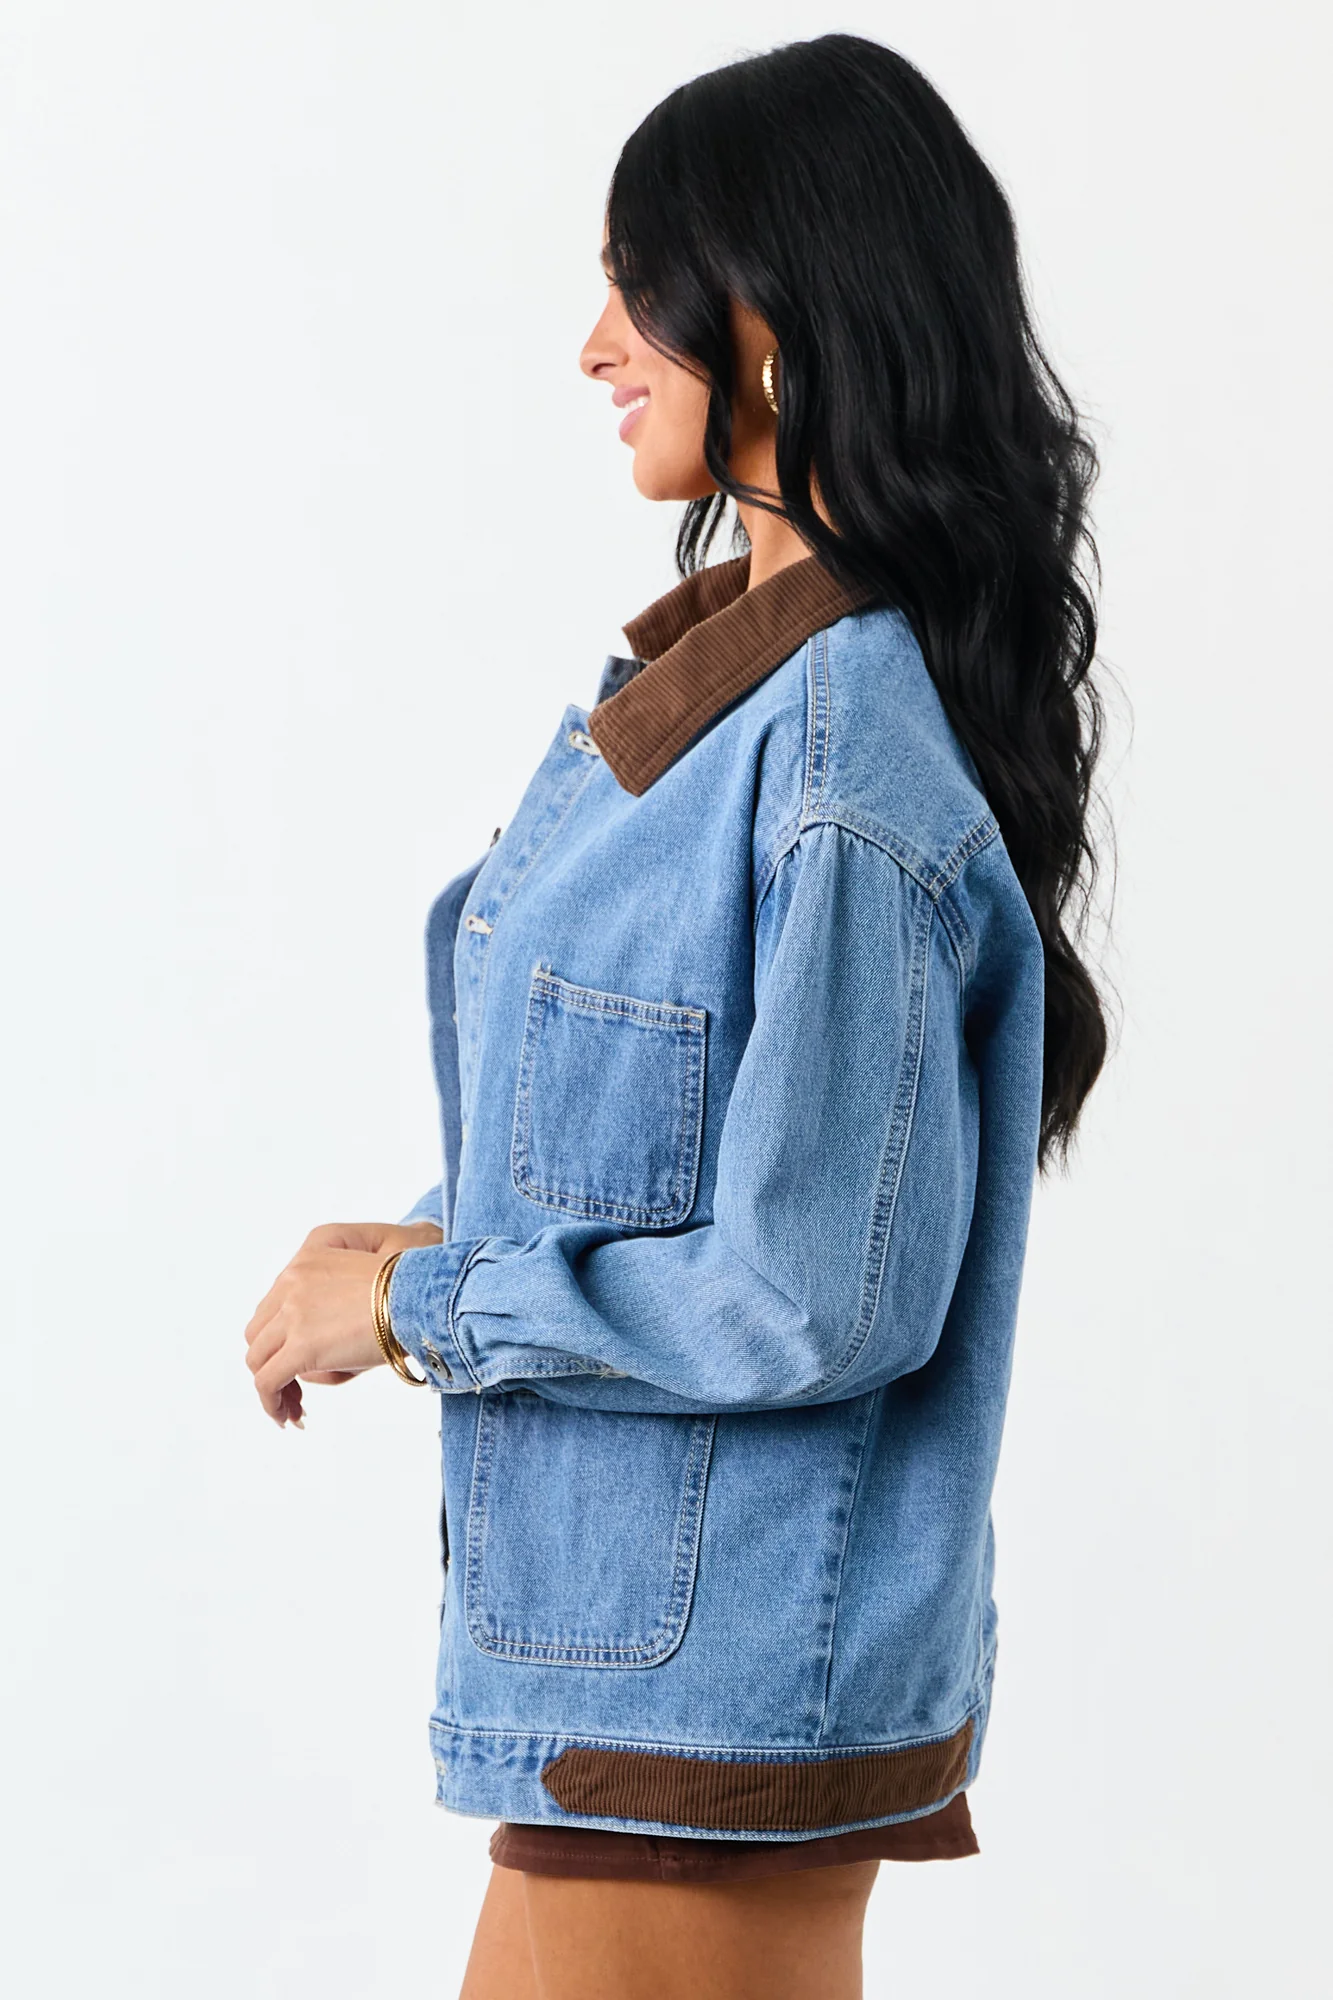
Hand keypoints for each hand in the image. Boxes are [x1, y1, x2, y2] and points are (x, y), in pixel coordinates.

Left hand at [244, 1219, 443, 1428]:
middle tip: (293, 1387)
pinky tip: (287, 1418)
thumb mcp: (371, 1276)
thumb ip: (339, 1300)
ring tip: (292, 1409)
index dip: (282, 1335)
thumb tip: (327, 1342)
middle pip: (261, 1330)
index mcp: (310, 1255)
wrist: (427, 1296)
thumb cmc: (415, 1286)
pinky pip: (268, 1382)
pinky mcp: (301, 1346)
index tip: (298, 1358)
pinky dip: (271, 1403)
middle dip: (273, 1360)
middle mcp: (292, 1279)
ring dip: (272, 1385)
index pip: (278, 1301)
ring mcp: (293, 1313)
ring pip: (258, 1358)